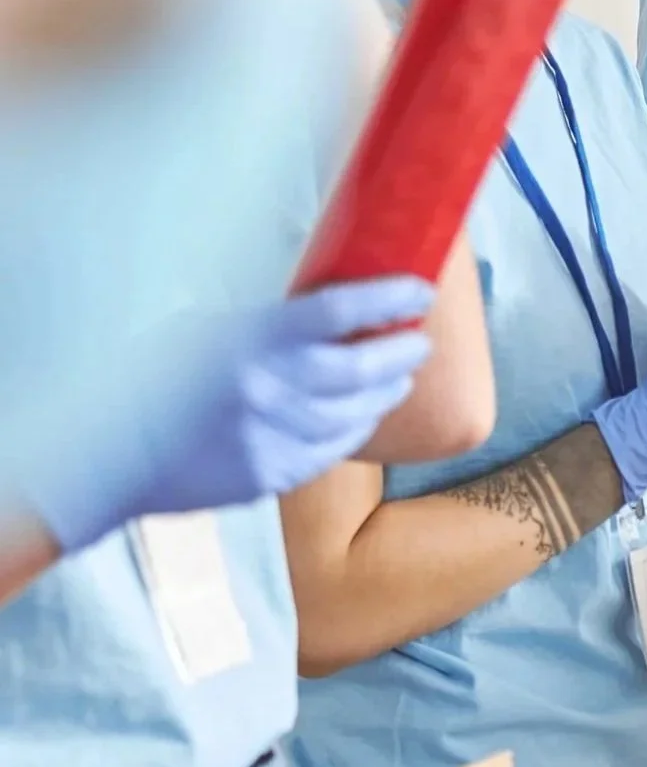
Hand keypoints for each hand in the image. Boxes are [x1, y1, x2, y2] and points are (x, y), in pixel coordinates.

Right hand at [30, 276, 434, 553]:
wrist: (106, 457)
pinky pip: (330, 451)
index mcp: (249, 339)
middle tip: (418, 343)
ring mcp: (271, 435)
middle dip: (400, 353)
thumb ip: (264, 324)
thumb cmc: (152, 381)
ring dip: (384, 395)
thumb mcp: (202, 330)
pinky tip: (361, 418)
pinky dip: (353, 431)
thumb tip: (328, 309)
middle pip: (360, 367)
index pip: (338, 311)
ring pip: (354, 414)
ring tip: (398, 379)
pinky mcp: (269, 474)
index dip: (388, 299)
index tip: (419, 291)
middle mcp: (267, 387)